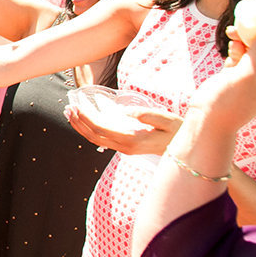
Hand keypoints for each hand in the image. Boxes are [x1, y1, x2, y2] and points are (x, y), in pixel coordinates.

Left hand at [65, 105, 181, 154]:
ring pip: (96, 140)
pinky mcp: (126, 146)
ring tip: (71, 113)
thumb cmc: (178, 131)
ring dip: (82, 127)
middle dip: (79, 123)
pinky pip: (103, 139)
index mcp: (132, 140)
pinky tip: (85, 120)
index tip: (76, 106)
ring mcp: (125, 148)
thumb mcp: (166, 120)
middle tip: (68, 108)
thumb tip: (126, 112)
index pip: (101, 130)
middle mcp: (125, 147)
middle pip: (94, 137)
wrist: (187, 149)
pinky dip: (91, 130)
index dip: (86, 119)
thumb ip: (147, 115)